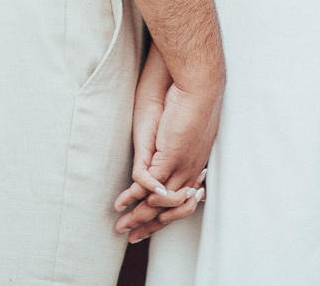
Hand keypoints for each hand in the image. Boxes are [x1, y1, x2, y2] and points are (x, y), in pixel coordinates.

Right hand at [113, 50, 219, 241]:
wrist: (198, 82)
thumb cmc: (188, 97)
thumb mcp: (176, 125)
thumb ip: (169, 143)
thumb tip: (163, 149)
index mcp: (196, 162)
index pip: (179, 200)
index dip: (163, 215)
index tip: (148, 225)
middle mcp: (191, 169)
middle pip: (169, 209)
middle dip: (148, 225)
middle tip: (131, 237)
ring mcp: (181, 165)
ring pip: (159, 202)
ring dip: (138, 216)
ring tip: (121, 225)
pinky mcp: (170, 157)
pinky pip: (151, 184)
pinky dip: (134, 196)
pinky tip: (122, 203)